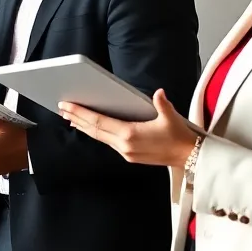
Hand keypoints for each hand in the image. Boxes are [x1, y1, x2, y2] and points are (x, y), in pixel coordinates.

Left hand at [58, 89, 198, 167]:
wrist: (190, 157)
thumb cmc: (180, 136)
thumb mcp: (171, 117)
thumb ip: (162, 104)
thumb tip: (158, 93)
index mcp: (130, 134)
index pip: (99, 122)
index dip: (81, 113)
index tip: (67, 106)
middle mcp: (124, 145)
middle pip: (94, 130)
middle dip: (77, 119)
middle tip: (62, 108)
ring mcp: (126, 152)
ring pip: (99, 137)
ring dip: (84, 127)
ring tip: (70, 117)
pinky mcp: (129, 155)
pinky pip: (107, 142)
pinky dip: (96, 133)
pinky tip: (90, 128)